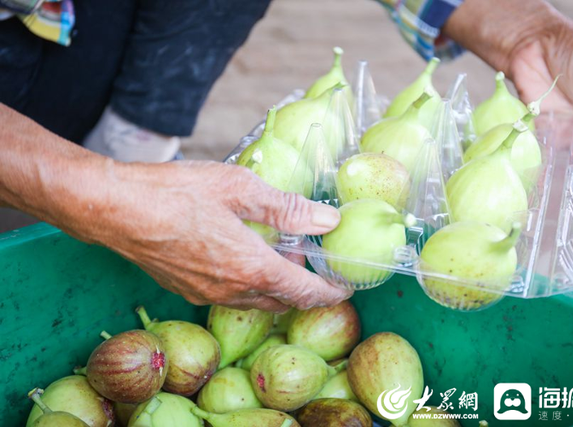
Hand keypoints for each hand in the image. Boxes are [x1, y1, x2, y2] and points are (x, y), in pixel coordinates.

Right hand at [94, 160, 351, 311]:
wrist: (115, 209)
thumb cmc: (178, 192)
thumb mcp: (242, 189)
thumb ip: (288, 208)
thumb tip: (328, 220)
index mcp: (252, 269)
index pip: (305, 293)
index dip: (330, 292)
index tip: (345, 288)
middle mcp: (232, 291)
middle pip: (282, 301)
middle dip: (301, 284)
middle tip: (307, 254)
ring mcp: (206, 294)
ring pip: (254, 300)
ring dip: (273, 282)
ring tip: (275, 248)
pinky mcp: (186, 289)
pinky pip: (229, 295)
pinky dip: (247, 281)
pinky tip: (239, 251)